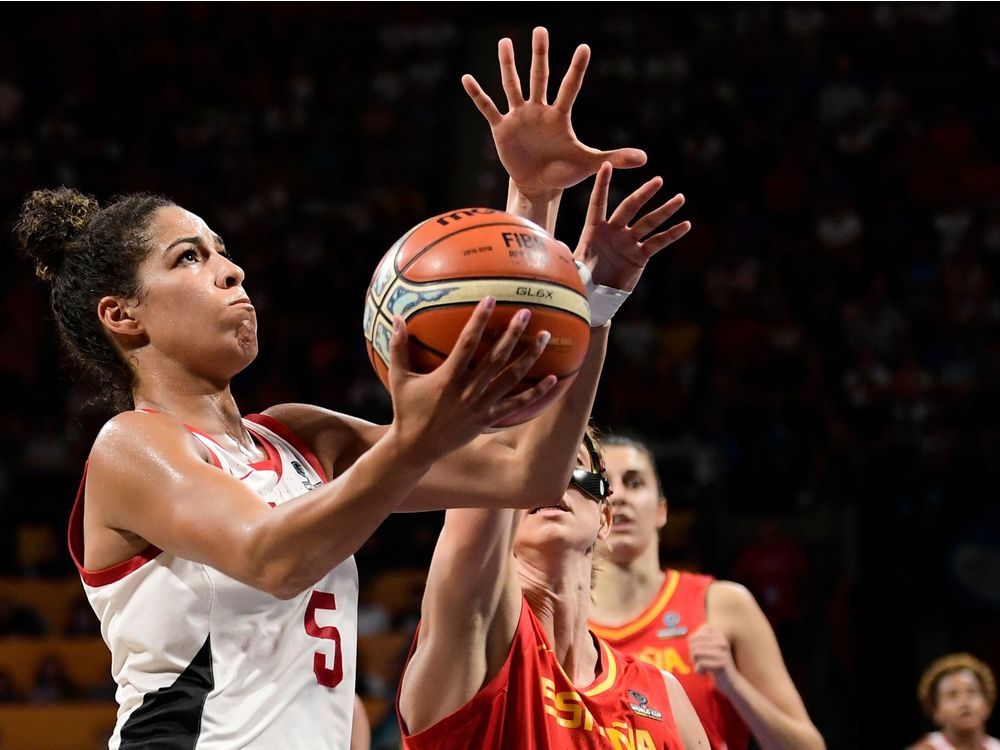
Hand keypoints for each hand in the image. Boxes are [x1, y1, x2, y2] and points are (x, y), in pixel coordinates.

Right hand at [387, 298, 556, 462]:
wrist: (417, 447)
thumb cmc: (407, 409)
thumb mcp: (398, 378)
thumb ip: (398, 348)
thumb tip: (395, 318)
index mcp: (449, 377)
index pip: (468, 342)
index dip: (480, 320)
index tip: (491, 300)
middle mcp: (469, 389)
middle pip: (497, 357)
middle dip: (513, 333)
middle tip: (527, 313)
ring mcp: (482, 405)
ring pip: (512, 378)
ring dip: (530, 357)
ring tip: (544, 337)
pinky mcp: (489, 419)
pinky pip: (517, 405)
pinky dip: (536, 393)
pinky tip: (552, 379)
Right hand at [462, 26, 646, 200]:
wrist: (538, 185)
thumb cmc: (564, 171)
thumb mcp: (589, 164)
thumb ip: (614, 158)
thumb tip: (646, 159)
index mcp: (559, 116)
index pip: (570, 88)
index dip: (576, 70)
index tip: (585, 48)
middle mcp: (539, 110)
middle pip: (540, 77)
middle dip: (540, 55)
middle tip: (540, 30)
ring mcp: (519, 117)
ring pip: (513, 86)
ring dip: (508, 65)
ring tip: (504, 42)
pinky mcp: (502, 129)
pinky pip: (488, 108)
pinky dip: (477, 95)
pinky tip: (467, 79)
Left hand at [575, 162, 690, 291]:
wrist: (597, 296)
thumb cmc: (581, 281)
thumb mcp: (575, 269)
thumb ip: (572, 260)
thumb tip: (558, 254)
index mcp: (593, 230)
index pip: (598, 203)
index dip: (602, 185)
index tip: (606, 164)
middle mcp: (613, 231)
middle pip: (629, 208)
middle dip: (643, 194)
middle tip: (658, 181)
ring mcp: (628, 242)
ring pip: (648, 223)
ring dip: (664, 211)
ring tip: (680, 198)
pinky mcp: (639, 255)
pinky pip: (657, 242)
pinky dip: (671, 234)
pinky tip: (685, 225)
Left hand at [688, 624, 738, 694]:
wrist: (731, 682)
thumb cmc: (716, 664)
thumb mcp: (710, 649)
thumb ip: (700, 641)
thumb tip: (689, 638)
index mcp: (719, 635)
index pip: (696, 634)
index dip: (692, 645)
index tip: (697, 654)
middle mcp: (722, 641)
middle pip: (694, 643)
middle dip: (692, 655)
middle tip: (698, 663)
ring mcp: (723, 652)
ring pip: (696, 652)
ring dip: (694, 663)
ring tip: (700, 668)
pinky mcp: (722, 663)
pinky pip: (701, 663)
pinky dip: (698, 670)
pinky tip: (703, 674)